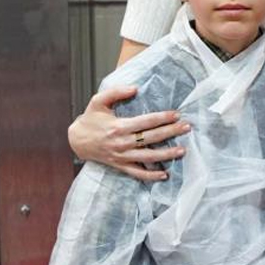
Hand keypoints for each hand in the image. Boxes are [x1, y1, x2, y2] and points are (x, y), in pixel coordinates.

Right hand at [68, 86, 191, 180]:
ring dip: (166, 154)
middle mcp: (122, 143)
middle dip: (171, 132)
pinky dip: (151, 176)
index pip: (145, 122)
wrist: (77, 140)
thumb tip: (135, 88)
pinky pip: (138, 173)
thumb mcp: (98, 100)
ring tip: (182, 150)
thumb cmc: (91, 119)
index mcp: (118, 126)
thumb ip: (116, 92)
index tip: (176, 114)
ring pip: (148, 157)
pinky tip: (165, 174)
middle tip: (187, 127)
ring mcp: (122, 156)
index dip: (162, 118)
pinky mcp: (120, 165)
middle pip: (151, 138)